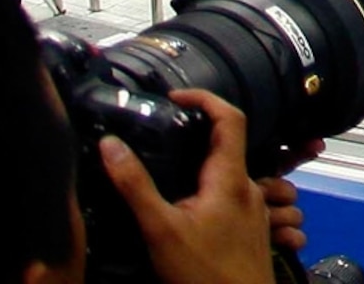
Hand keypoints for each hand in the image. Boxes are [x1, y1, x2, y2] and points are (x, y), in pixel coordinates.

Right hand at [96, 90, 277, 283]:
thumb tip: (111, 145)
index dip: (205, 98)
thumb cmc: (204, 274)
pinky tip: (185, 207)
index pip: (231, 117)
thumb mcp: (160, 229)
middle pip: (227, 143)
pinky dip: (207, 190)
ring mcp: (252, 209)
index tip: (177, 97)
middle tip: (164, 132)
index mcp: (231, 178)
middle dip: (196, 133)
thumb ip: (135, 185)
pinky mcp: (249, 229)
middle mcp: (248, 188)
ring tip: (168, 169)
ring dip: (201, 164)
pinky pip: (230, 196)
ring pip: (228, 172)